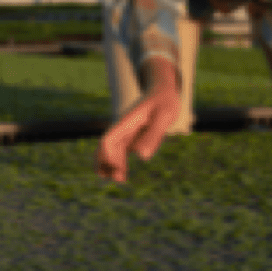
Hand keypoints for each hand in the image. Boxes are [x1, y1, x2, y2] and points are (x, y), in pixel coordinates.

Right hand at [96, 67, 180, 183]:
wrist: (163, 91)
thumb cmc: (165, 102)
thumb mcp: (165, 116)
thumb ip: (154, 135)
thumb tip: (142, 156)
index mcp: (127, 122)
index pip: (109, 140)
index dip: (108, 157)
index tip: (120, 170)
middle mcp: (123, 128)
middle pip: (106, 147)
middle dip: (108, 164)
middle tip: (121, 179)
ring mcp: (126, 132)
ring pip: (110, 150)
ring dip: (110, 164)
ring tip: (120, 179)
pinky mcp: (132, 136)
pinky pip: (119, 151)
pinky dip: (117, 162)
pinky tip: (124, 174)